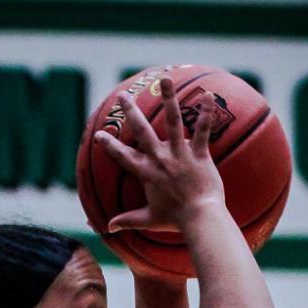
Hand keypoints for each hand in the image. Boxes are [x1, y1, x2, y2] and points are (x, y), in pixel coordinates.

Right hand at [97, 77, 224, 234]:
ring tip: (164, 79)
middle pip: (142, 130)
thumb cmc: (176, 221)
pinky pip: (203, 130)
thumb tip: (109, 227)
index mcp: (147, 173)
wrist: (200, 219)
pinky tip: (208, 95)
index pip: (123, 156)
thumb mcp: (149, 220)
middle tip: (121, 96)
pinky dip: (207, 113)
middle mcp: (160, 159)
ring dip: (169, 98)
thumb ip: (128, 220)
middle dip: (130, 111)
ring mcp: (180, 154)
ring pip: (173, 121)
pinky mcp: (199, 155)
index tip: (98, 134)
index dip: (109, 145)